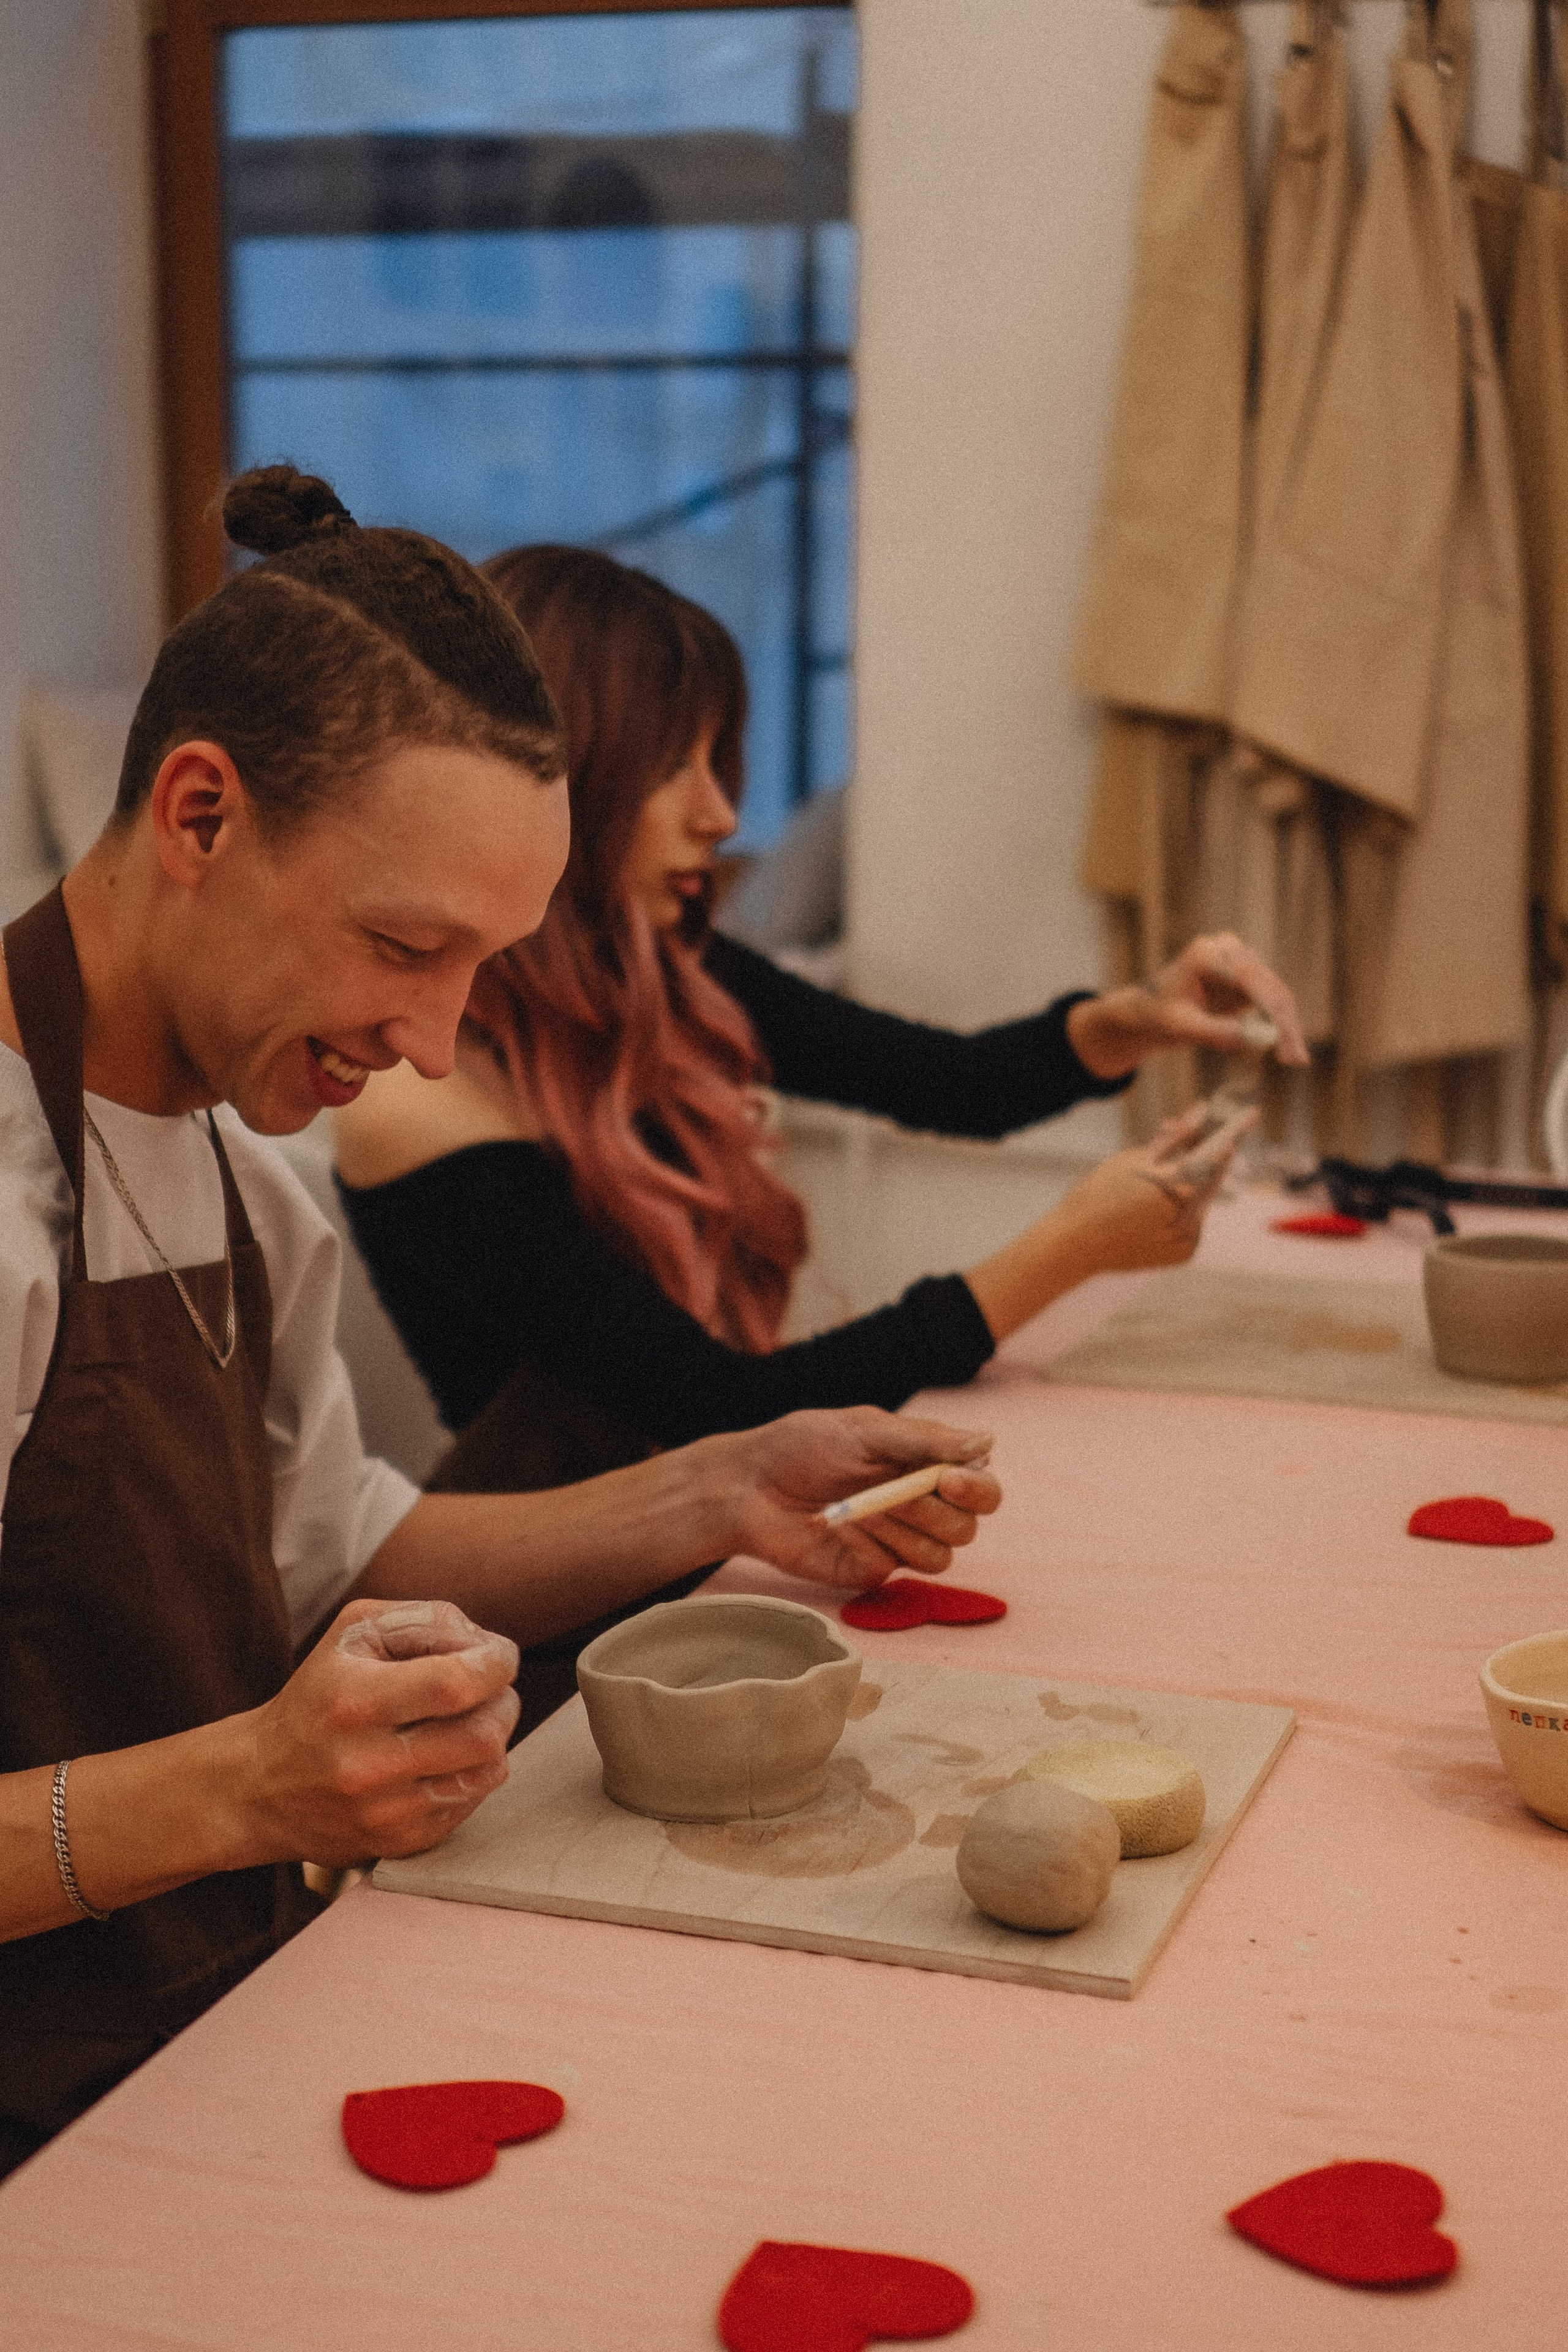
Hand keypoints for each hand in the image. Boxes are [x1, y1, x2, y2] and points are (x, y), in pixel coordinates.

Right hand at [240, 1598, 520, 1867]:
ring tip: (467, 1720)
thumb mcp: (352, 1634)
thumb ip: (424, 1621)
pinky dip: (473, 1773)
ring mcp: (387, 1814)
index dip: (497, 1663)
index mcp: (354, 1702)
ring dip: (494, 1737)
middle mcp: (369, 1765)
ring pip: (489, 1771)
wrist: (258, 1789)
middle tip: (488, 1688)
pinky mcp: (400, 1845)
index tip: (498, 1655)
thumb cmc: (317, 1697)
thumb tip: (485, 1643)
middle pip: (485, 1733)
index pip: (457, 1683)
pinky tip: (444, 1757)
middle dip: (503, 1699)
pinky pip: (471, 1803)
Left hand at [719, 1409, 1000, 1592]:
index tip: (950, 1480)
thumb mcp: (865, 1430)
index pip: (982, 1491)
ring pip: (938, 1558)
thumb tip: (986, 1442)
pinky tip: (836, 1525)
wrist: (749, 1485)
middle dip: (934, 1512)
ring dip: (900, 1530)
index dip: (978, 1491)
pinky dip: (867, 1544)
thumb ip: (925, 1440)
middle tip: (894, 1495)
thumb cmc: (804, 1446)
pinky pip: (892, 1569)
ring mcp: (897, 1543)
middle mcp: (920, 1509)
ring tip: (858, 1507)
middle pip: (966, 1529)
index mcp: (927, 1467)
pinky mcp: (870, 1570)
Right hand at [1050, 1099, 1259, 1277]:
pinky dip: (1180, 1210)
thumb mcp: (1134, 1157)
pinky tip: (1150, 1212)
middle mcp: (1192, 1214)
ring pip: (1201, 1198)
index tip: (1253, 1112)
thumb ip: (1173, 1137)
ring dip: (1189, 1183)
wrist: (1076, 1245)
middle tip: (1187, 1141)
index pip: (1218, 1149)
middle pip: (1212, 1174)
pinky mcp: (1184, 1253)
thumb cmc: (1099, 1194)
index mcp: (1178, 1185)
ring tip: (1152, 1185)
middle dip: (1206, 1154)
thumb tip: (1201, 1112)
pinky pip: (1192, 1221)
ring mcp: (1190, 1237)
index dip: (1236, 1128)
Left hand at [1065, 932, 1309, 1078]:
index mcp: (1206, 954)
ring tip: (1296, 1059)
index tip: (1285, 1044)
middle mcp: (1228, 950)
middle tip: (1297, 1061)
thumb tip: (1259, 1040)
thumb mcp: (1181, 1028)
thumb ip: (1216, 1031)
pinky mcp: (1249, 976)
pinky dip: (1281, 1025)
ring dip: (1288, 1027)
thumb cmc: (1160, 1016)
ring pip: (1277, 994)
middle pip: (1270, 986)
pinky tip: (1288, 1049)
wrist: (1150, 1009)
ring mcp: (1241, 960)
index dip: (1273, 1013)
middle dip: (1286, 1025)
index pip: (1251, 981)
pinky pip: (1273, 1001)